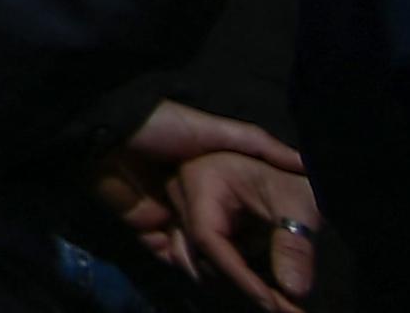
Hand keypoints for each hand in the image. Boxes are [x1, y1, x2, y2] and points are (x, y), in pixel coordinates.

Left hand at [90, 100, 315, 308]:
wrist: (104, 130)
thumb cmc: (160, 124)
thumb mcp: (214, 130)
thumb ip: (257, 143)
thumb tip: (305, 163)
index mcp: (207, 178)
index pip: (241, 214)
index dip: (263, 234)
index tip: (287, 253)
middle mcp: (189, 201)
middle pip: (220, 239)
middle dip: (242, 260)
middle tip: (272, 284)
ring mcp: (165, 216)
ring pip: (196, 252)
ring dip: (215, 267)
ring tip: (247, 285)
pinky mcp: (142, 228)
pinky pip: (169, 255)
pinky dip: (187, 267)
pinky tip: (210, 277)